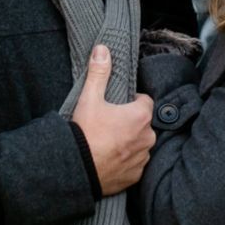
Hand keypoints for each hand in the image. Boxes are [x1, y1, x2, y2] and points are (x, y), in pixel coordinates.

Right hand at [71, 44, 153, 195]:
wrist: (76, 169)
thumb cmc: (85, 133)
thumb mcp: (89, 99)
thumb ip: (99, 73)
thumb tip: (103, 49)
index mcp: (141, 116)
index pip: (145, 102)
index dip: (132, 102)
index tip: (117, 105)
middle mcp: (148, 138)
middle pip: (143, 123)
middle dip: (131, 123)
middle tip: (109, 124)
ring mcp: (143, 158)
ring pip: (140, 144)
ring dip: (130, 142)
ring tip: (108, 142)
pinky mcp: (136, 175)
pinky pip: (135, 163)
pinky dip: (126, 160)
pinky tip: (110, 158)